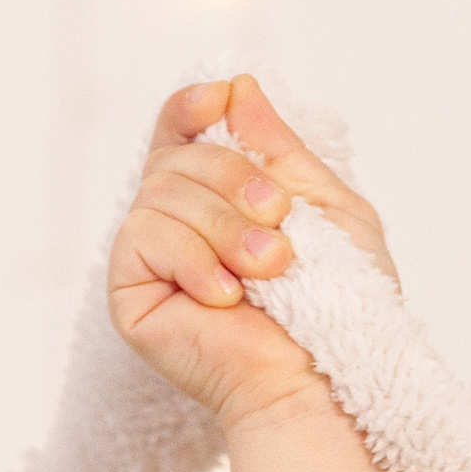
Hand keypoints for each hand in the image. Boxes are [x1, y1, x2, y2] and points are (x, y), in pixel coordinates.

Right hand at [106, 73, 398, 433]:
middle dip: (234, 183)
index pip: (185, 134)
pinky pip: (142, 236)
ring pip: (161, 191)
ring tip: (269, 273)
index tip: (220, 101)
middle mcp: (179, 226)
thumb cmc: (340, 311)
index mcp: (221, 202)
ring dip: (226, 229)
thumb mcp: (328, 211)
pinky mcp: (130, 295)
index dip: (193, 109)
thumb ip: (282, 151)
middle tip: (280, 231)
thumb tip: (239, 88)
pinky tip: (226, 301)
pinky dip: (193, 261)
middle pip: (178, 158)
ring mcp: (151, 261)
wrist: (325, 383)